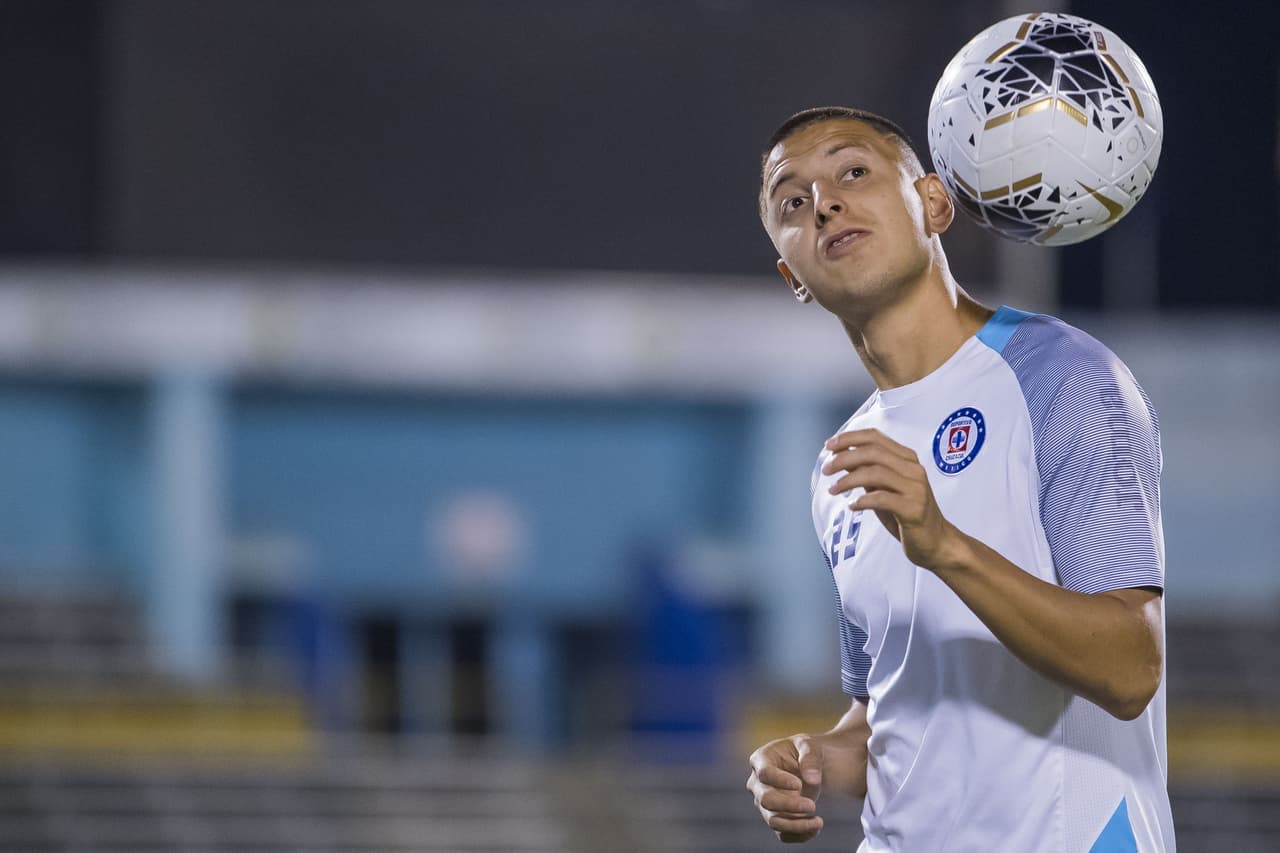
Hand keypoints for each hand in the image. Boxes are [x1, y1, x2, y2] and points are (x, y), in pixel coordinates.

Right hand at [746, 734, 825, 842]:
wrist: (810, 767)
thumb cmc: (805, 751)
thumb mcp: (809, 745)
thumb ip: (811, 758)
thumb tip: (811, 779)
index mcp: (761, 759)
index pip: (764, 774)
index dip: (780, 780)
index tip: (799, 784)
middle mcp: (757, 783)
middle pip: (766, 800)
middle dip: (789, 805)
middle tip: (812, 805)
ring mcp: (764, 803)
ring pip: (773, 821)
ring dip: (796, 825)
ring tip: (818, 822)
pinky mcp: (775, 818)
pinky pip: (782, 834)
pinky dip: (799, 835)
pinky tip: (815, 829)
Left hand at [823, 428, 959, 569]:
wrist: (936, 542)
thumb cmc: (907, 513)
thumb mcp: (883, 488)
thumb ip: (866, 471)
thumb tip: (840, 456)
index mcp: (906, 459)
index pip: (875, 437)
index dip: (850, 438)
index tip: (829, 445)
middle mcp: (913, 470)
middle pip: (873, 452)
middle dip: (844, 458)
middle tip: (826, 469)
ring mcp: (916, 489)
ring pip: (876, 473)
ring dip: (848, 480)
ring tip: (833, 489)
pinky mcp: (913, 509)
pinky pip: (882, 499)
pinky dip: (862, 501)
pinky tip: (852, 506)